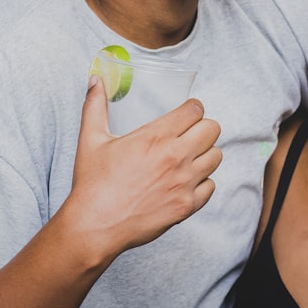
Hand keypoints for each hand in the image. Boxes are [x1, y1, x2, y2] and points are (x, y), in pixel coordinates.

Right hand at [61, 76, 222, 258]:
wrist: (95, 226)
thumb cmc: (92, 183)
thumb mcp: (91, 139)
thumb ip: (95, 106)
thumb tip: (95, 81)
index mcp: (155, 137)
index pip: (195, 110)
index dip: (192, 108)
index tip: (187, 113)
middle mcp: (175, 157)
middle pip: (212, 129)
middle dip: (202, 127)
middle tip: (190, 133)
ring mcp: (184, 183)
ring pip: (216, 157)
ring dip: (205, 153)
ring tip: (190, 156)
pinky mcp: (186, 206)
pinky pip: (210, 186)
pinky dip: (202, 182)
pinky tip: (186, 181)